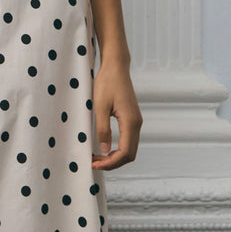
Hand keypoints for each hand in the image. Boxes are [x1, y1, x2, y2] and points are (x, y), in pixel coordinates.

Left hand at [91, 54, 140, 169]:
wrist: (116, 67)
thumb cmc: (107, 83)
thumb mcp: (100, 107)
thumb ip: (103, 130)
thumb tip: (105, 150)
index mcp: (130, 122)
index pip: (125, 152)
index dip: (110, 163)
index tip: (94, 164)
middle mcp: (136, 123)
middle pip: (130, 154)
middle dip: (113, 163)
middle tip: (94, 163)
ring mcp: (136, 121)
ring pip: (129, 148)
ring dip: (115, 157)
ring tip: (97, 157)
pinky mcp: (132, 118)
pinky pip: (128, 140)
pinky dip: (117, 149)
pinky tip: (105, 148)